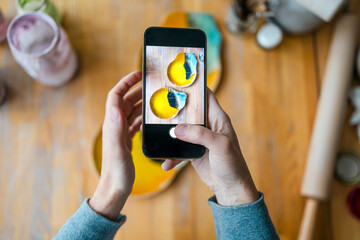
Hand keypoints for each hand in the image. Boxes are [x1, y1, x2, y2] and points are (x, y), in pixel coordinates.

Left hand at [89, 71, 141, 219]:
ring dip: (141, 103)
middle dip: (137, 90)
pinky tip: (151, 118)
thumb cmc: (116, 173)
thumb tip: (116, 107)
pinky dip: (142, 117)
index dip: (125, 82)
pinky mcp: (126, 141)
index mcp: (113, 125)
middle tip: (152, 85)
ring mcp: (121, 133)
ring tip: (155, 99)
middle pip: (125, 101)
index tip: (138, 74)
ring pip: (131, 111)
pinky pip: (134, 123)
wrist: (115, 189)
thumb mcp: (118, 151)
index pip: (115, 96)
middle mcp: (115, 126)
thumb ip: (116, 130)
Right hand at [162, 89, 258, 205]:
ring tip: (156, 136)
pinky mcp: (192, 151)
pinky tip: (166, 164)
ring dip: (168, 134)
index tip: (177, 81)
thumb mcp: (220, 146)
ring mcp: (199, 139)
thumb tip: (177, 130)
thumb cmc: (232, 164)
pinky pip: (178, 149)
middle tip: (157, 107)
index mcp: (217, 118)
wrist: (230, 187)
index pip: (206, 96)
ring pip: (180, 130)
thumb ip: (200, 135)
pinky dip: (171, 156)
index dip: (194, 87)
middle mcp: (207, 125)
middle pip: (188, 111)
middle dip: (174, 110)